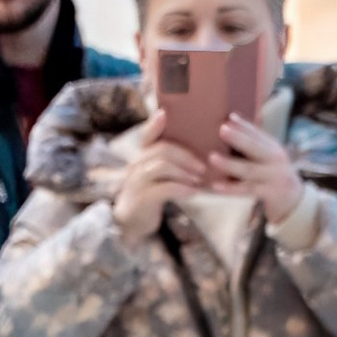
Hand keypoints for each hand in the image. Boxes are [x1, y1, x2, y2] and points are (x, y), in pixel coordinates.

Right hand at [110, 107, 208, 248]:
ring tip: (200, 179)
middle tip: (204, 166)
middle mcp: (136, 165)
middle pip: (162, 149)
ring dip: (186, 171)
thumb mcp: (157, 175)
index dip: (154, 124)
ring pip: (163, 166)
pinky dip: (182, 188)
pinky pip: (165, 188)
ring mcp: (137, 181)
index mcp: (141, 156)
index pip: (147, 135)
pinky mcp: (142, 198)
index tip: (164, 113)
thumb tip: (201, 149)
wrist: (132, 223)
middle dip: (186, 156)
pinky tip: (194, 192)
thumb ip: (170, 160)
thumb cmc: (150, 195)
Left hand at [204, 112, 304, 229]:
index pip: (258, 133)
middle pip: (255, 147)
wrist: (293, 197)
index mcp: (273, 147)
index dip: (244, 125)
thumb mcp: (267, 155)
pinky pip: (246, 190)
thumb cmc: (271, 172)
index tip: (229, 117)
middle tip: (221, 129)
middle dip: (239, 138)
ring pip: (249, 170)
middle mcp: (275, 159)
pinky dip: (230, 188)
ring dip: (229, 164)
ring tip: (212, 158)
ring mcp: (273, 177)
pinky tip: (215, 185)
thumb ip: (253, 139)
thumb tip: (231, 117)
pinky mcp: (268, 193)